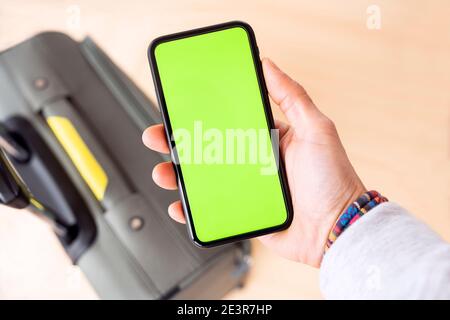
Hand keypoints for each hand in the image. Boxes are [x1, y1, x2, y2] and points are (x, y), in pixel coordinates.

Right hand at [142, 58, 365, 266]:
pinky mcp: (243, 213)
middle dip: (179, 142)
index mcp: (268, 138)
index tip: (181, 108)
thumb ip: (292, 96)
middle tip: (159, 136)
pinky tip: (180, 204)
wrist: (337, 228)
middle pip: (208, 149)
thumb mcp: (316, 128)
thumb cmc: (332, 179)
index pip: (227, 121)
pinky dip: (192, 208)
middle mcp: (254, 161)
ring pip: (204, 179)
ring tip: (164, 171)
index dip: (203, 114)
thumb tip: (269, 65)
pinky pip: (211, 209)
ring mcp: (246, 188)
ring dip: (178, 174)